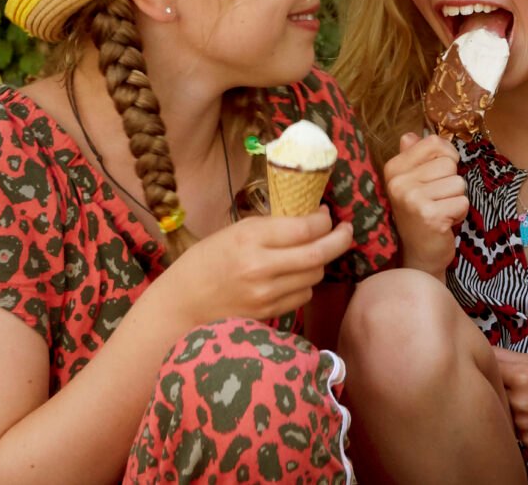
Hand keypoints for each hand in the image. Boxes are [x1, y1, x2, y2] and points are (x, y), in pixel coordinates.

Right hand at [166, 211, 352, 324]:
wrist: (181, 305)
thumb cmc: (204, 262)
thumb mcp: (234, 232)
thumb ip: (271, 227)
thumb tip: (311, 218)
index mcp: (250, 239)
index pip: (305, 228)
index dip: (324, 220)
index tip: (326, 214)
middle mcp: (261, 267)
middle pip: (319, 253)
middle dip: (340, 239)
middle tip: (346, 230)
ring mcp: (267, 294)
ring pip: (315, 275)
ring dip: (320, 261)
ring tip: (314, 251)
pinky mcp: (269, 314)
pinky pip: (303, 296)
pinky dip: (306, 283)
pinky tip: (295, 275)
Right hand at [384, 132, 469, 273]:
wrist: (418, 256)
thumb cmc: (420, 215)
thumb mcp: (412, 183)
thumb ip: (413, 157)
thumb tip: (411, 135)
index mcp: (394, 168)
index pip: (433, 143)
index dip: (447, 156)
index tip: (440, 175)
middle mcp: (399, 182)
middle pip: (449, 163)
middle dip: (452, 182)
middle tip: (438, 200)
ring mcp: (413, 199)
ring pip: (459, 183)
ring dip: (456, 199)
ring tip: (441, 211)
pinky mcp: (430, 215)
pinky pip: (462, 202)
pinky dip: (460, 213)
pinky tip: (445, 223)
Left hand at [495, 348, 527, 449]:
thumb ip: (507, 355)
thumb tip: (483, 349)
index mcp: (521, 376)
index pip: (490, 372)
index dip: (489, 372)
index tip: (490, 372)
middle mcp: (520, 400)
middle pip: (495, 395)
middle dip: (501, 393)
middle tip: (518, 390)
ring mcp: (524, 423)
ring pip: (505, 415)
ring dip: (512, 412)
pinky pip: (516, 433)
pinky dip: (523, 427)